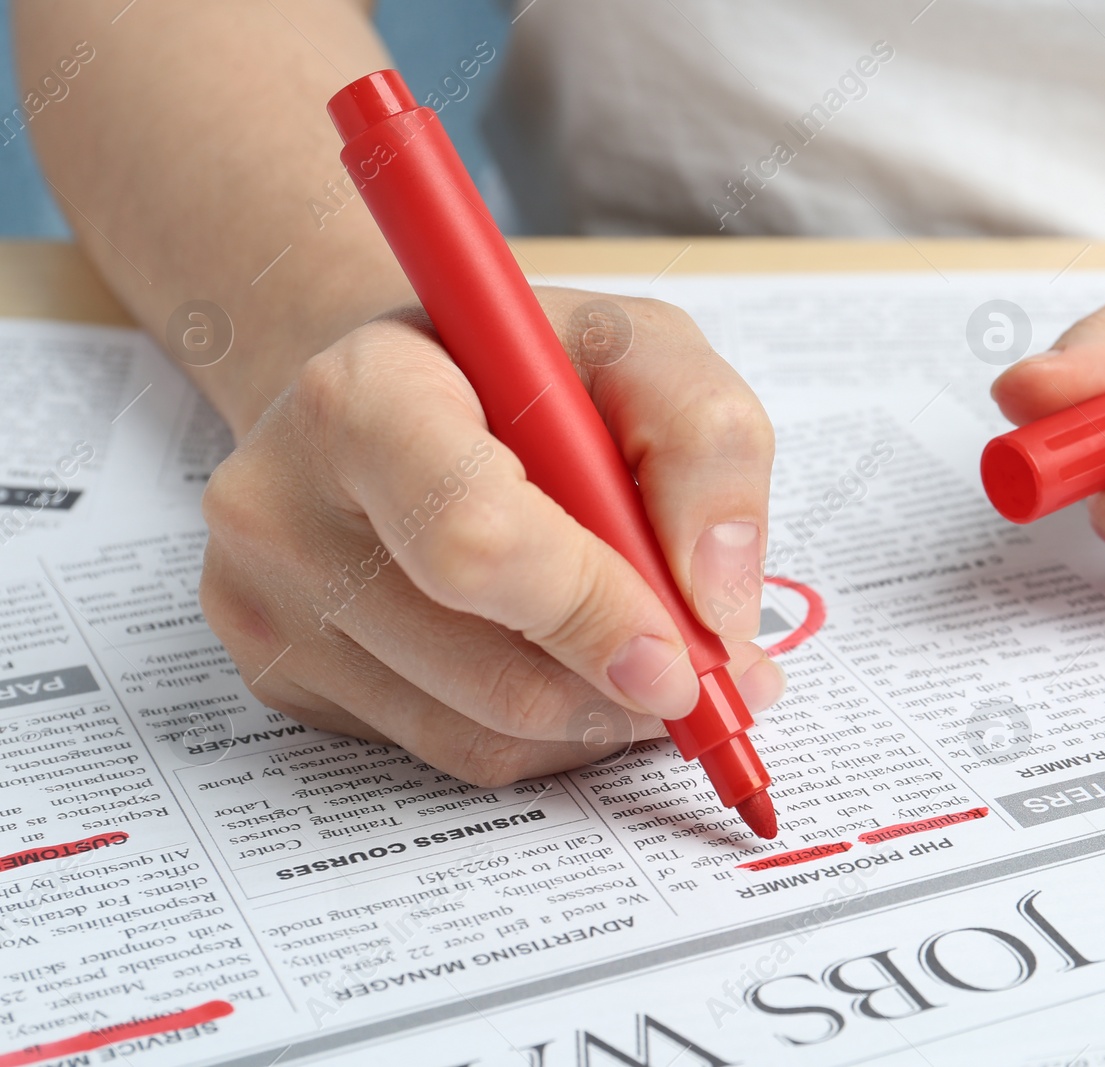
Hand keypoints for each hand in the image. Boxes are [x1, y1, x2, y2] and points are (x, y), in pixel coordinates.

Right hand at [198, 290, 784, 783]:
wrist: (389, 394)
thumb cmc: (517, 370)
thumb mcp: (638, 347)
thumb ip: (705, 442)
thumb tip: (721, 602)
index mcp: (361, 396)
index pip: (476, 543)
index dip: (597, 613)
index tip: (688, 650)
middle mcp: (280, 506)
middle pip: (490, 671)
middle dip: (624, 685)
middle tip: (702, 666)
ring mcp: (267, 607)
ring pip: (480, 735)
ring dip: (594, 716)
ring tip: (638, 646)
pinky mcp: (282, 680)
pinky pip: (452, 754)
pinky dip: (542, 732)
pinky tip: (560, 656)